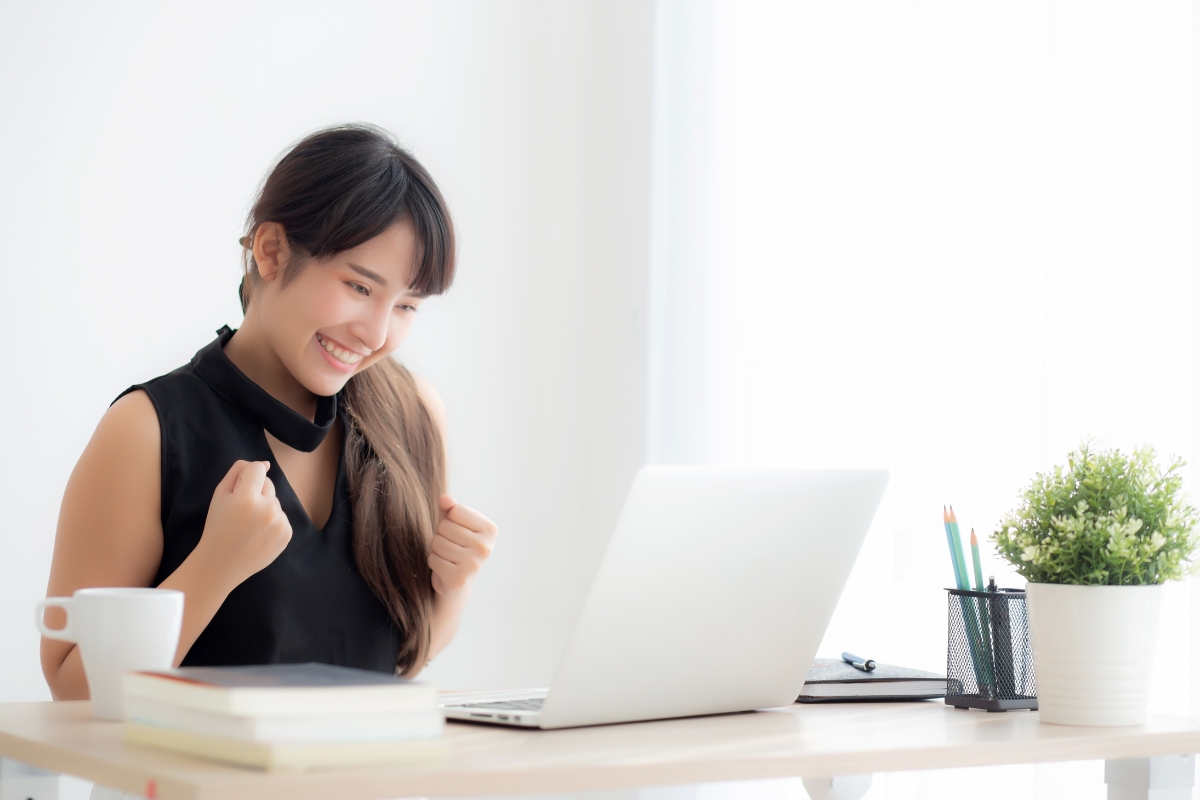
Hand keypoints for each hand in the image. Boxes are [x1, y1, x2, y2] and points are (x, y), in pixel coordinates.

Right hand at [193, 460, 291, 591]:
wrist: (222, 564)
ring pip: (275, 501)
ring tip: (249, 525)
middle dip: (255, 492)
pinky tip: (258, 534)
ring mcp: (279, 523)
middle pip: (268, 484)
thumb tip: (265, 464)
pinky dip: (272, 521)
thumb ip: (239, 471)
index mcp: (247, 498)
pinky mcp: (287, 534)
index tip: (239, 490)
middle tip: (241, 512)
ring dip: (264, 507)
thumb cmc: (218, 526)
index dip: (247, 476)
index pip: (257, 468)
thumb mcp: (219, 495)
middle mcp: (267, 509)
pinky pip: (281, 516)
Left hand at [428, 494, 496, 595]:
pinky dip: (434, 562)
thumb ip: (450, 509)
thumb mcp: (454, 524)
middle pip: (445, 527)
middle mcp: (485, 547)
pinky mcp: (459, 578)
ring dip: (436, 550)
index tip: (458, 533)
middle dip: (441, 535)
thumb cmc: (456, 547)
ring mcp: (473, 564)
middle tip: (451, 547)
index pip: (455, 510)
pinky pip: (433, 559)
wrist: (457, 583)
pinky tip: (444, 568)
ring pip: (437, 542)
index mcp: (490, 530)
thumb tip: (445, 498)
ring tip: (448, 557)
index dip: (450, 520)